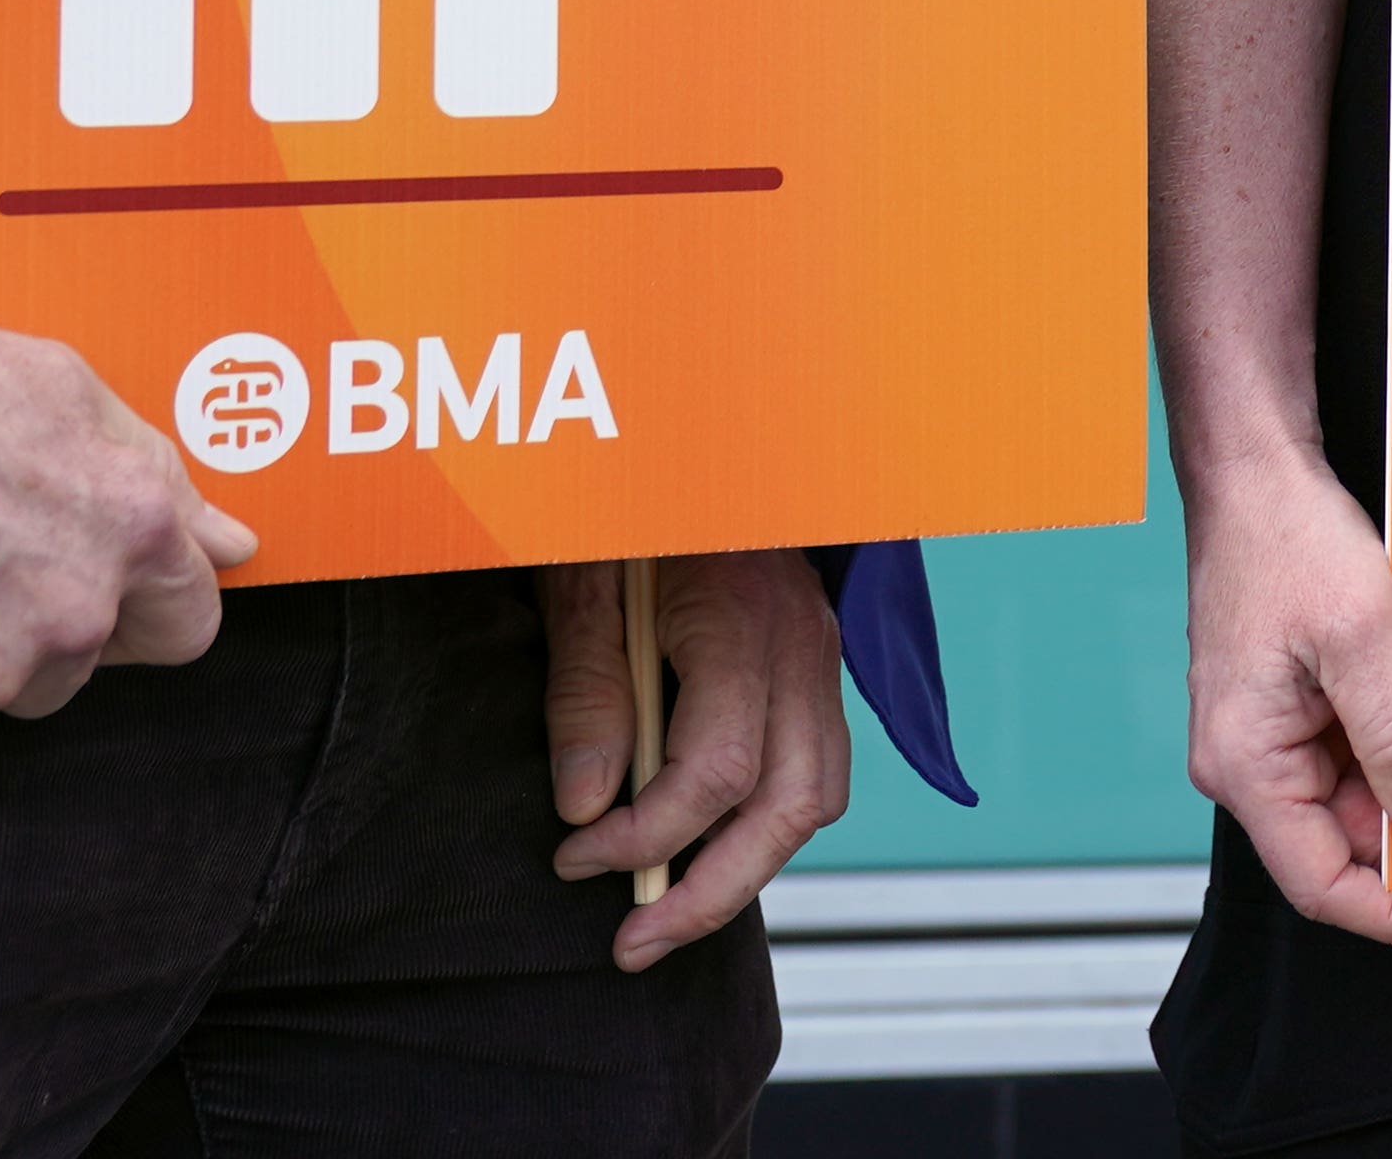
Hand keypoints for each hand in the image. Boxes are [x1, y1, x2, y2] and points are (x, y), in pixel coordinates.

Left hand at [548, 549, 856, 960]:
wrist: (692, 449)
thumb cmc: (625, 510)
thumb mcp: (581, 586)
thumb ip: (587, 692)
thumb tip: (586, 807)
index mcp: (740, 620)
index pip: (716, 773)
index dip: (643, 838)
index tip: (572, 856)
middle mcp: (801, 647)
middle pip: (788, 808)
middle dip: (709, 893)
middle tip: (634, 942)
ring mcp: (819, 658)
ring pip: (815, 797)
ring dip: (744, 870)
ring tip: (671, 914)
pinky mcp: (813, 670)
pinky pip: (812, 769)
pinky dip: (762, 823)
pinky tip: (704, 844)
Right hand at [1189, 446, 1391, 942]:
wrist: (1254, 473)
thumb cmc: (1288, 539)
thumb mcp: (1360, 637)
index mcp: (1245, 765)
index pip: (1320, 885)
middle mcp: (1244, 763)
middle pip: (1337, 843)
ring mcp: (1262, 737)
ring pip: (1347, 797)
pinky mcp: (1283, 708)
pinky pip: (1343, 753)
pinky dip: (1391, 741)